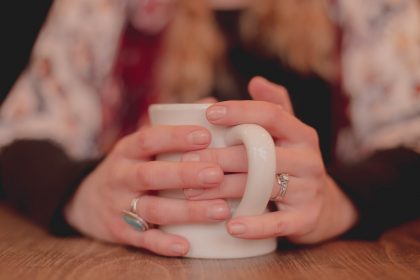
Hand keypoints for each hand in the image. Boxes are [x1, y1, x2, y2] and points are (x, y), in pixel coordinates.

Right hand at [64, 124, 229, 255]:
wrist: (87, 200)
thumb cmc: (129, 166)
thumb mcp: (141, 144)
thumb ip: (173, 126)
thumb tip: (211, 105)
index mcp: (127, 149)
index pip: (149, 137)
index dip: (176, 136)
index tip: (205, 136)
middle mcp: (121, 175)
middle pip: (151, 174)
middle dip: (185, 174)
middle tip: (216, 174)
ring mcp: (119, 205)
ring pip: (152, 208)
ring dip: (186, 210)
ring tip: (220, 210)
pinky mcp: (120, 231)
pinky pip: (143, 239)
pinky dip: (163, 243)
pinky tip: (187, 244)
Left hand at [183, 76, 358, 243]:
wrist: (323, 206)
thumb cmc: (292, 163)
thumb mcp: (288, 135)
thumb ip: (274, 108)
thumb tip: (256, 81)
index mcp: (301, 134)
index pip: (271, 114)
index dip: (240, 111)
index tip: (209, 113)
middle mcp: (309, 158)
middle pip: (260, 153)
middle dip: (220, 157)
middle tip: (187, 161)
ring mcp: (310, 189)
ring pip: (263, 186)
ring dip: (225, 190)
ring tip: (192, 193)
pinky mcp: (307, 218)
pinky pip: (279, 223)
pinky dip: (254, 226)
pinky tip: (230, 228)